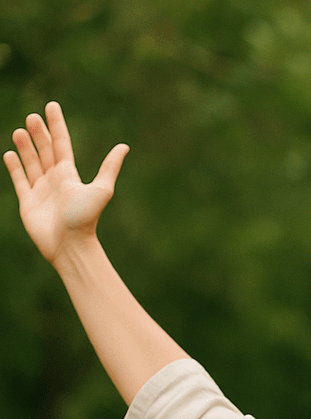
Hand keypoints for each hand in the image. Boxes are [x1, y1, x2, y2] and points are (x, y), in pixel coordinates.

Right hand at [3, 101, 128, 266]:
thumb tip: (124, 146)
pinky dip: (14, 167)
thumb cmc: (86, 219)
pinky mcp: (28, 202)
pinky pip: (20, 180)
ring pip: (31, 163)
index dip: (57, 126)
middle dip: (38, 134)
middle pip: (45, 151)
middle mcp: (56, 181)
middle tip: (32, 117)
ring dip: (25, 147)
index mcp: (71, 176)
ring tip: (19, 131)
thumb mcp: (101, 190)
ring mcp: (41, 191)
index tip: (51, 106)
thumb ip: (109, 168)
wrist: (70, 245)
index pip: (62, 144)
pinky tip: (9, 153)